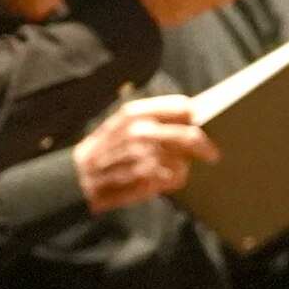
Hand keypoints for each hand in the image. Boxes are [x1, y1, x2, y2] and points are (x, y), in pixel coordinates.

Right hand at [70, 92, 215, 209]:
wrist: (76, 179)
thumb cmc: (102, 152)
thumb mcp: (119, 125)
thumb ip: (149, 120)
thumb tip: (188, 119)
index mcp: (135, 112)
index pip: (182, 106)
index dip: (193, 116)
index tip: (199, 123)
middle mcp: (142, 130)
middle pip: (191, 135)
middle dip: (205, 146)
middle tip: (212, 154)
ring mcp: (145, 155)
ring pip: (184, 160)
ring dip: (183, 168)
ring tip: (176, 171)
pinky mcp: (146, 178)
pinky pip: (174, 178)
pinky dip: (173, 181)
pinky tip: (161, 181)